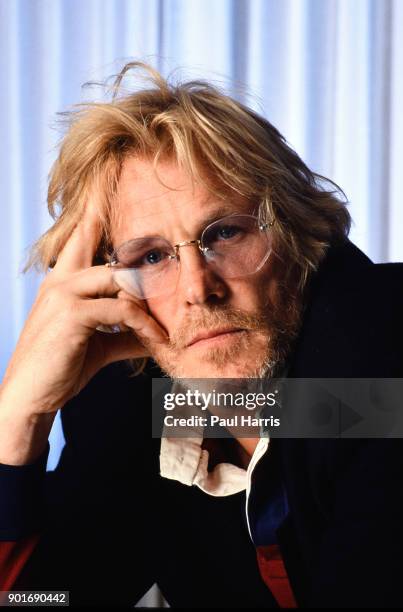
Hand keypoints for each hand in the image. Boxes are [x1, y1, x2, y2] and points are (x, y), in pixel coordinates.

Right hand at [0, 200, 167, 418]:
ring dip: (146, 300)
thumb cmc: (61, 367)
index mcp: (64, 280)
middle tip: (139, 197)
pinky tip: (156, 340)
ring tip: (164, 322)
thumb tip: (154, 333)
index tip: (110, 174)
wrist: (31, 398)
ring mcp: (64, 293)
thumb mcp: (97, 345)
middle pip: (95, 236)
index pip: (81, 234)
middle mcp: (61, 279)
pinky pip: (123, 309)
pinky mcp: (72, 314)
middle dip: (119, 221)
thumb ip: (125, 333)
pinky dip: (144, 325)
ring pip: (120, 276)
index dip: (96, 206)